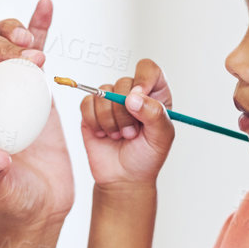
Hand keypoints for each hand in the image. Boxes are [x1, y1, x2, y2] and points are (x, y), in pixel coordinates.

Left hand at [0, 0, 74, 229]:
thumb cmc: (12, 201)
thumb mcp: (0, 190)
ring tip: (37, 50)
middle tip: (30, 59)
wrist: (39, 205)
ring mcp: (7, 88)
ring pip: (4, 41)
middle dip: (2, 41)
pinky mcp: (34, 88)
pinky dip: (40, 26)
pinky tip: (45, 4)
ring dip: (20, 33)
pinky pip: (35, 49)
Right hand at [79, 59, 175, 187]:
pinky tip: (103, 134)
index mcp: (155, 95)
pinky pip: (87, 103)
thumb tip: (133, 97)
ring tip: (118, 136)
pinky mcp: (91, 110)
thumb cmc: (146, 157)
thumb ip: (154, 114)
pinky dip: (94, 121)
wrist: (123, 177)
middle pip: (124, 83)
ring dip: (110, 120)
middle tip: (131, 134)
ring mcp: (111, 101)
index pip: (149, 70)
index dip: (143, 79)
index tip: (138, 99)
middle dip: (125, 113)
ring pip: (103, 93)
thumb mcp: (161, 138)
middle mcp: (133, 94)